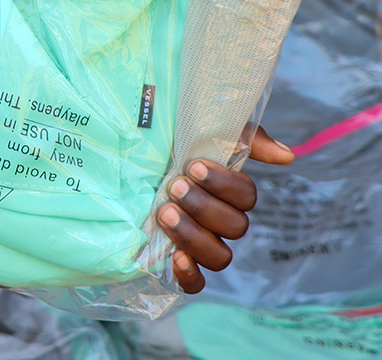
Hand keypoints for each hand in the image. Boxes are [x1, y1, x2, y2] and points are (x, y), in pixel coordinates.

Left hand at [156, 125, 293, 292]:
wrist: (125, 153)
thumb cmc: (169, 140)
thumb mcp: (202, 128)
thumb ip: (245, 137)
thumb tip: (286, 155)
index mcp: (226, 190)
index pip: (246, 197)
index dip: (224, 184)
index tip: (193, 165)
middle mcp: (217, 219)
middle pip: (234, 227)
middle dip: (203, 206)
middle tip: (173, 187)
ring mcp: (198, 241)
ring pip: (219, 256)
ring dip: (194, 234)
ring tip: (165, 211)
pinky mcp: (175, 260)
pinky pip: (195, 284)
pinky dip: (190, 275)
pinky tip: (175, 256)